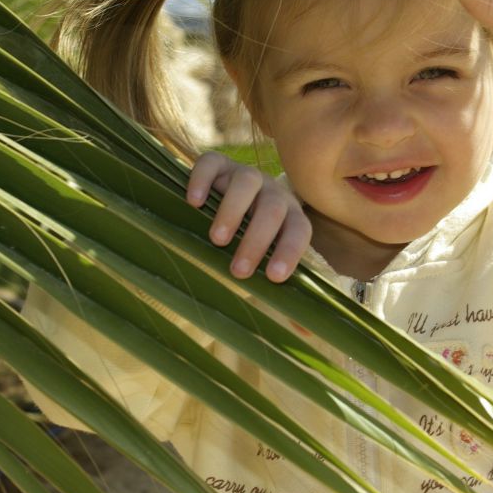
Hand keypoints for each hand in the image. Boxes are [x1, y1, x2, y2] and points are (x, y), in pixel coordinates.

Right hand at [185, 152, 310, 282]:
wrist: (229, 194)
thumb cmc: (249, 238)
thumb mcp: (264, 255)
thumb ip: (274, 282)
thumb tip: (295, 329)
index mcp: (289, 214)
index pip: (299, 230)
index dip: (290, 251)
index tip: (273, 277)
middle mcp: (271, 191)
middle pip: (273, 208)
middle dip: (258, 240)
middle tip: (239, 270)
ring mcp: (244, 174)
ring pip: (247, 181)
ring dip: (233, 211)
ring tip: (217, 239)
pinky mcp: (218, 164)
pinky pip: (212, 163)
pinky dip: (202, 179)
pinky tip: (193, 202)